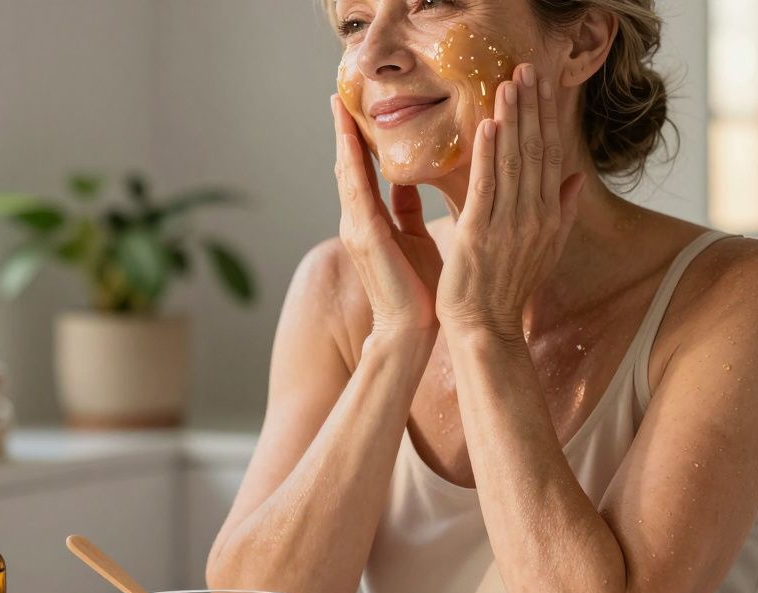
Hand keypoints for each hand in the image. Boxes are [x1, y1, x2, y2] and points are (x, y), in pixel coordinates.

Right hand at [331, 95, 442, 335]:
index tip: (356, 109)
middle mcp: (357, 221)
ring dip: (343, 138)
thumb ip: (406, 209)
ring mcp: (357, 228)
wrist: (410, 331)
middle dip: (343, 131)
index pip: (362, 172)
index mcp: (371, 221)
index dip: (358, 140)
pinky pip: (357, 190)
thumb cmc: (418, 290)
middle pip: (348, 166)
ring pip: (347, 172)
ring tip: (339, 106)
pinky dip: (353, 161)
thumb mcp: (414, 238)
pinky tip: (351, 138)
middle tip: (339, 95)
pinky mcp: (365, 236)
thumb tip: (408, 182)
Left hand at [436, 64, 585, 339]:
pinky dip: (487, 156)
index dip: (547, 116)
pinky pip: (486, 188)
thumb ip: (561, 211)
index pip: (550, 155)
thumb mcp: (545, 249)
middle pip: (536, 151)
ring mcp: (508, 226)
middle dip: (532, 107)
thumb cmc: (509, 291)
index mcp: (549, 217)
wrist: (488, 329)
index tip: (543, 83)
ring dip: (511, 120)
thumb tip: (574, 179)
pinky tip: (487, 126)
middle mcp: (534, 217)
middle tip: (527, 68)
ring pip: (513, 162)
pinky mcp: (478, 235)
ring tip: (508, 84)